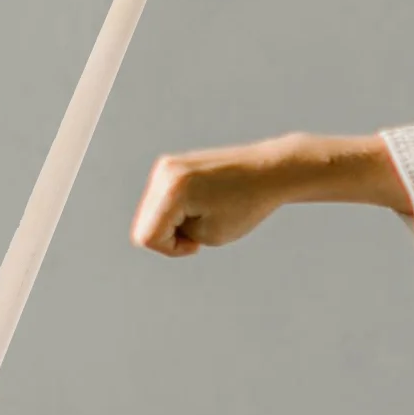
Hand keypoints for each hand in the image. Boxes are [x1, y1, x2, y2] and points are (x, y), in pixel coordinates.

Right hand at [130, 137, 296, 256]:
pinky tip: (202, 207)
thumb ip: (175, 233)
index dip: (171, 249)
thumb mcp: (209, 235)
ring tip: (204, 217)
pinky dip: (177, 212)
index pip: (147, 237)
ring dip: (173, 224)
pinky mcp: (173, 165)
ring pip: (151, 213)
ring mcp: (167, 166)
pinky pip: (162, 200)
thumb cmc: (246, 205)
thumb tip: (158, 220)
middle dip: (169, 237)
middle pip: (144, 225)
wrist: (269, 171)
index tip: (198, 244)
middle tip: (201, 231)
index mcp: (173, 190)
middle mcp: (164, 172)